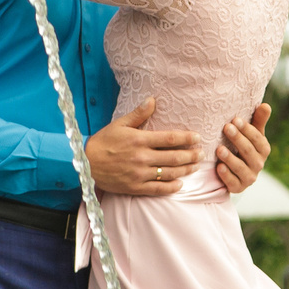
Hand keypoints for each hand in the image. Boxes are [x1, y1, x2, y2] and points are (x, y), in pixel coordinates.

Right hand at [86, 97, 203, 196]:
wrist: (85, 164)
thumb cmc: (103, 142)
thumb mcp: (119, 124)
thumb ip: (138, 114)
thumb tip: (153, 100)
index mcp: (139, 140)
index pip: (170, 139)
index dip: (187, 138)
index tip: (197, 137)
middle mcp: (142, 157)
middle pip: (174, 157)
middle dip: (191, 155)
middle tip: (202, 153)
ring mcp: (139, 174)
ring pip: (169, 173)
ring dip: (186, 169)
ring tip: (195, 166)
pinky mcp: (135, 187)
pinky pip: (158, 189)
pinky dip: (171, 187)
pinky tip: (180, 184)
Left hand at [216, 103, 272, 193]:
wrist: (236, 173)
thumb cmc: (244, 147)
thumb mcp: (252, 134)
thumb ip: (258, 121)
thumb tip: (265, 105)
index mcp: (263, 149)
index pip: (257, 138)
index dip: (246, 129)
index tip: (235, 119)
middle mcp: (259, 164)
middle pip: (248, 151)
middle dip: (237, 139)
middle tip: (226, 128)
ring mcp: (249, 177)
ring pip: (240, 168)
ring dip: (230, 158)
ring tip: (219, 149)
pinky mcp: (238, 187)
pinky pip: (233, 183)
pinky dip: (226, 175)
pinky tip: (219, 167)